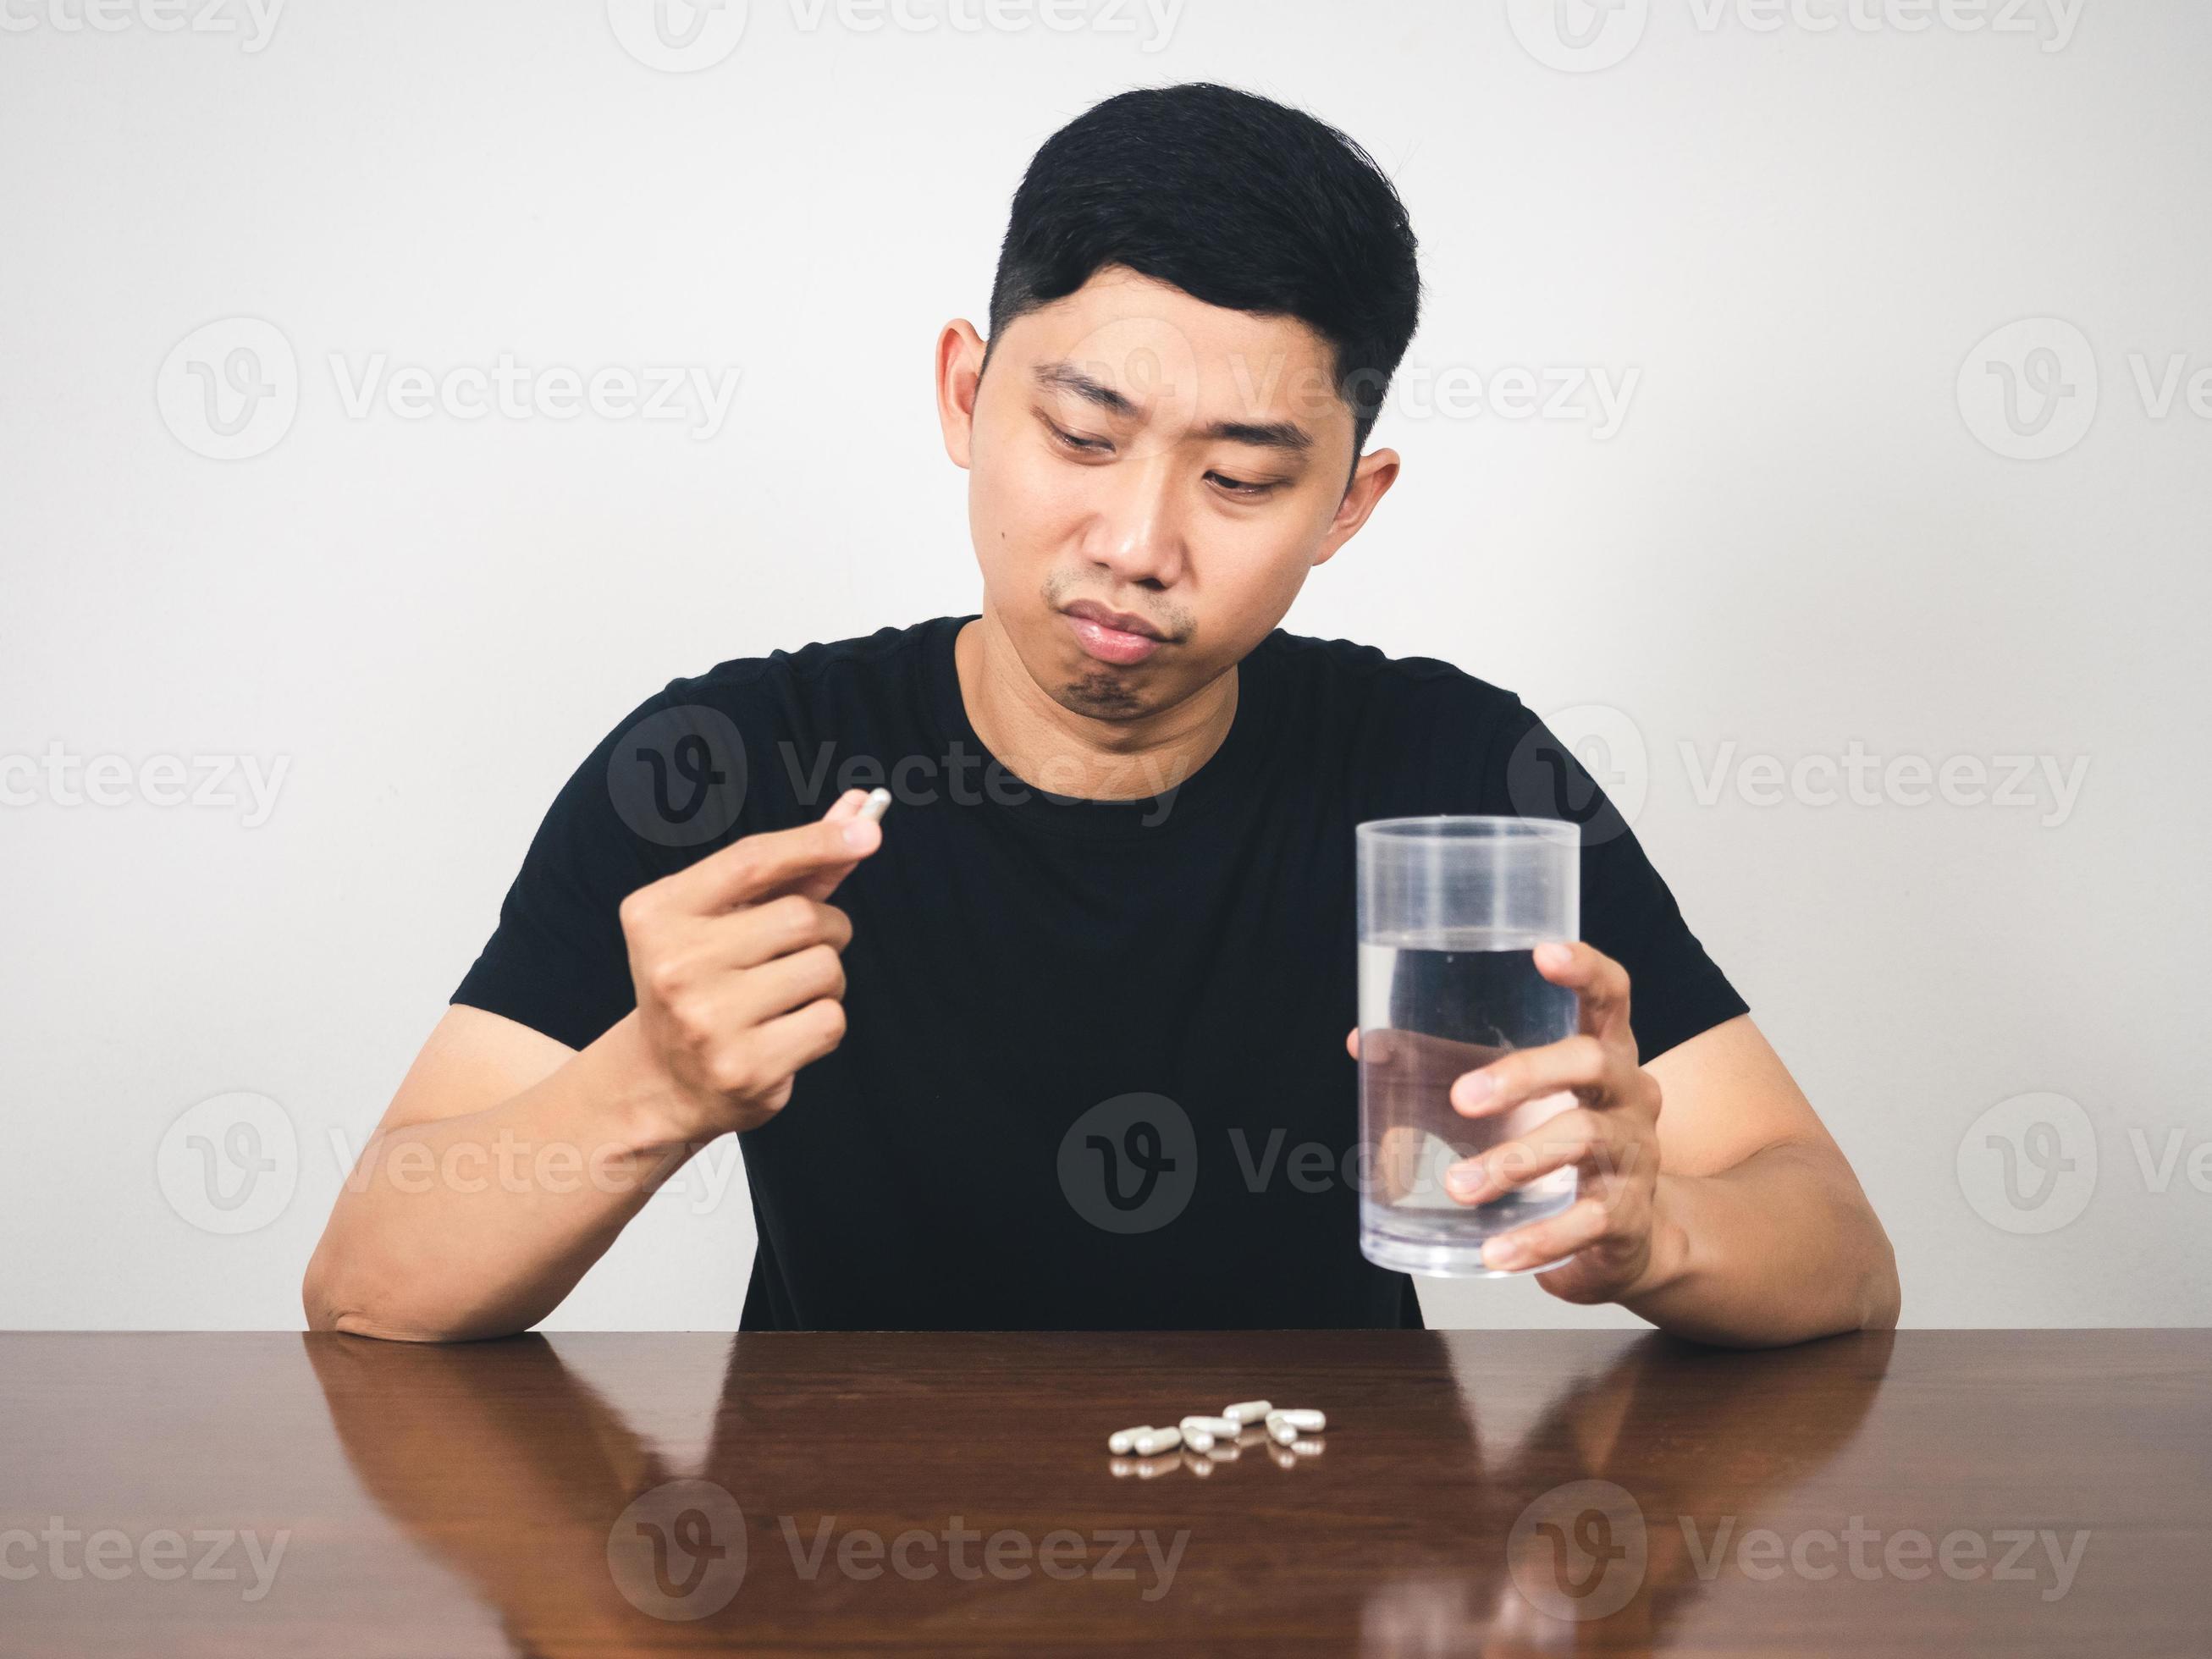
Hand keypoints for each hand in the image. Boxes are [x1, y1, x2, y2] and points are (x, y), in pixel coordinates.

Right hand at [619, 789, 880, 1140]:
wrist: (663, 1079)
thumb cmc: (705, 981)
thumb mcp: (726, 918)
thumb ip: (791, 869)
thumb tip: (858, 814)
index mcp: (659, 913)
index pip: (752, 861)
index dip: (816, 841)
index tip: (867, 830)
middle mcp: (675, 964)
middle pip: (804, 917)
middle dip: (828, 928)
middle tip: (805, 948)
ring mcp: (707, 1021)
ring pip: (826, 969)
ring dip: (827, 978)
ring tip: (785, 995)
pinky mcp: (744, 1068)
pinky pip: (831, 1020)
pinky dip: (824, 1022)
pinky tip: (785, 1032)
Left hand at [1345, 941, 1667, 1302]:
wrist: (1626, 1236)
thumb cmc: (1554, 1141)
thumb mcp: (1508, 1098)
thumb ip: (1440, 1064)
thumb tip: (1363, 1042)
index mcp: (1603, 1051)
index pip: (1611, 994)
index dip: (1585, 968)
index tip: (1544, 951)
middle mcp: (1631, 1092)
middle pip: (1592, 1061)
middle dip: (1525, 1074)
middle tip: (1460, 1098)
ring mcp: (1637, 1153)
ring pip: (1584, 1139)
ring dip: (1515, 1160)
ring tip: (1458, 1186)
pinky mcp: (1630, 1215)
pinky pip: (1587, 1221)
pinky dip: (1536, 1238)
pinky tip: (1494, 1253)